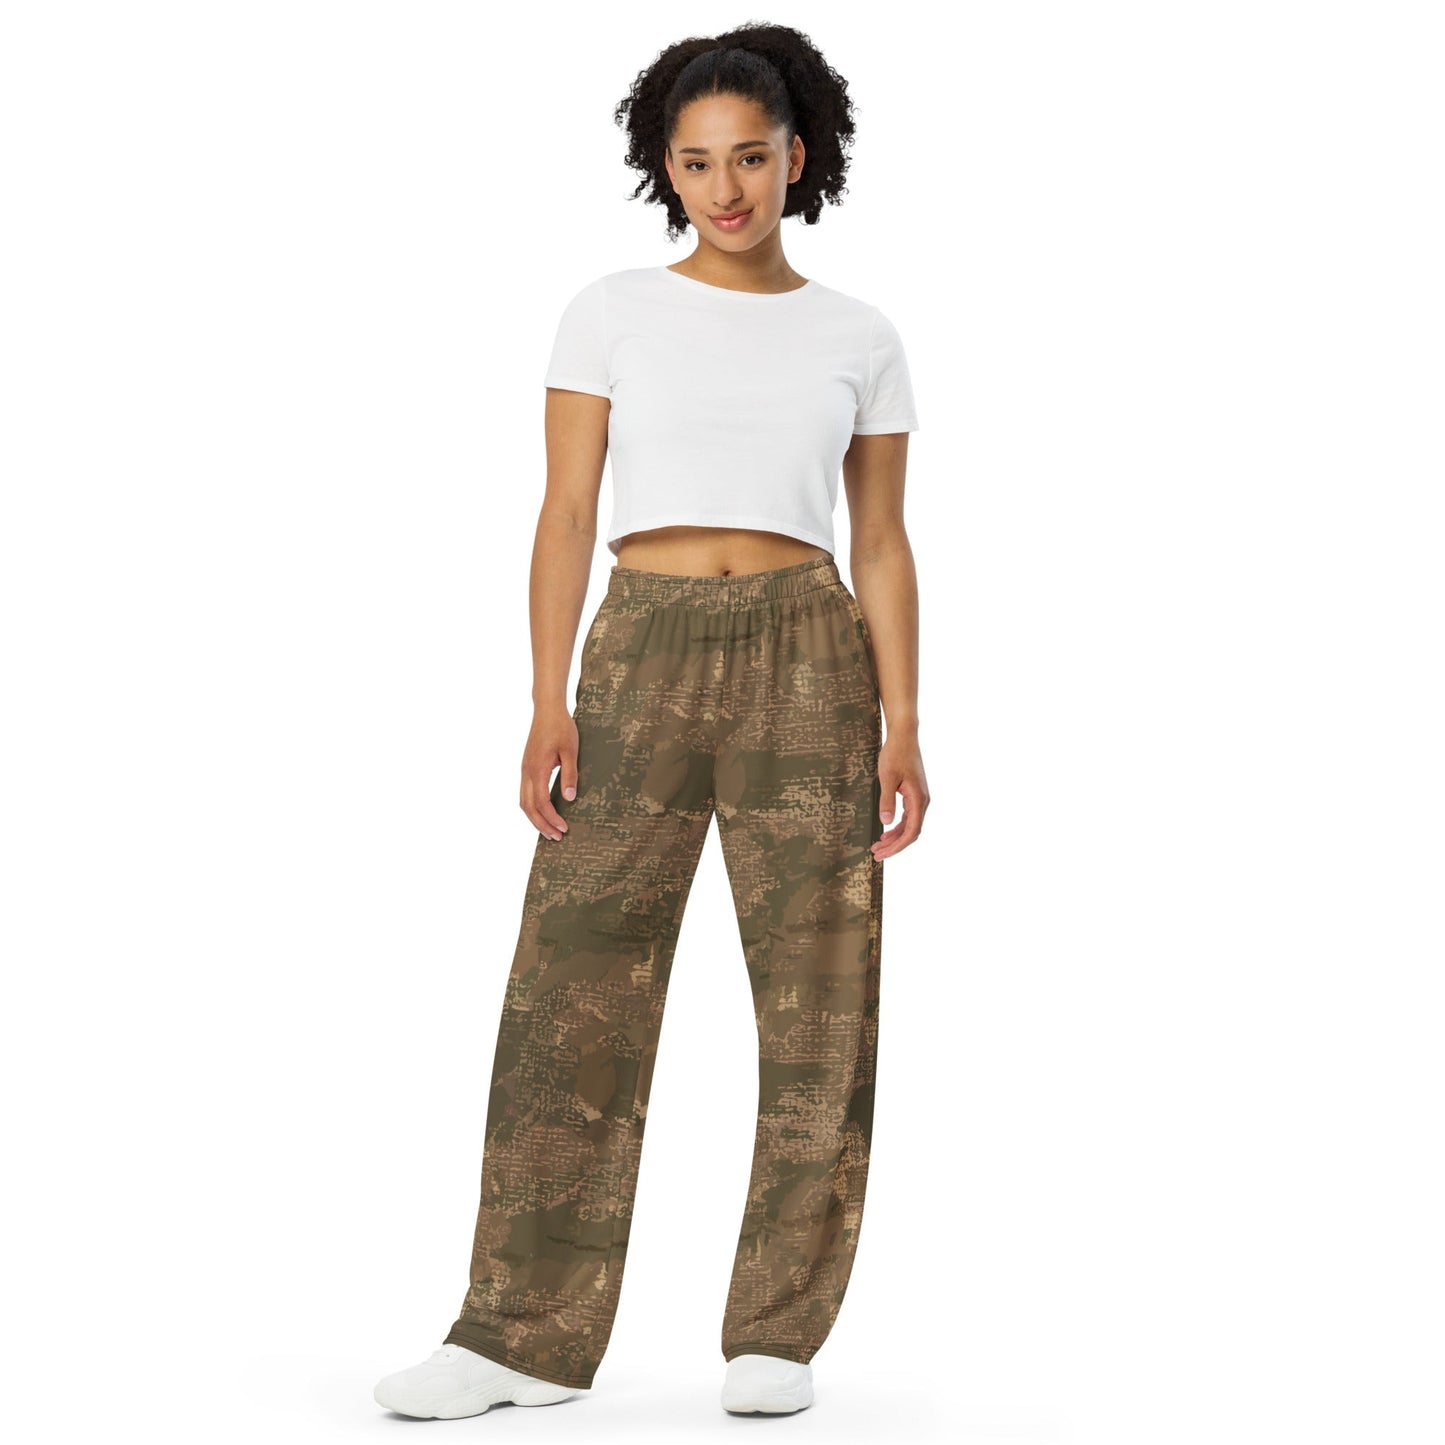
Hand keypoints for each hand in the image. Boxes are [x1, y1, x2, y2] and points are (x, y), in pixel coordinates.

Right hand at [521, 704, 578, 840]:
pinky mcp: (526, 768)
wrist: (547, 710)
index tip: (564, 828)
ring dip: (535, 818)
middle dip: (541, 825)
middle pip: (528, 807)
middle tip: (556, 837)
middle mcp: (526, 772)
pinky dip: (532, 807)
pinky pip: (525, 793)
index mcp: (537, 769)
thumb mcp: (570, 751)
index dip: (552, 818)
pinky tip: (543, 812)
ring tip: (549, 830)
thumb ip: (569, 775)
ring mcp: (524, 770)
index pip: (542, 802)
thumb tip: (570, 798)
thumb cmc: (561, 728)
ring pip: (524, 802)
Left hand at [871, 729, 928, 860]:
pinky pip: (908, 817)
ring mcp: (920, 798)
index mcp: (919, 799)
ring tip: (878, 845)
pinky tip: (885, 831)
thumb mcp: (887, 777)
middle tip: (876, 853)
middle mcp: (923, 801)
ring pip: (909, 825)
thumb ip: (887, 800)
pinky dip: (897, 827)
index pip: (912, 831)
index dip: (898, 846)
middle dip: (894, 845)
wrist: (904, 737)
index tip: (883, 853)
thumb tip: (886, 822)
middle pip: (911, 832)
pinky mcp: (914, 794)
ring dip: (895, 837)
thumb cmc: (895, 754)